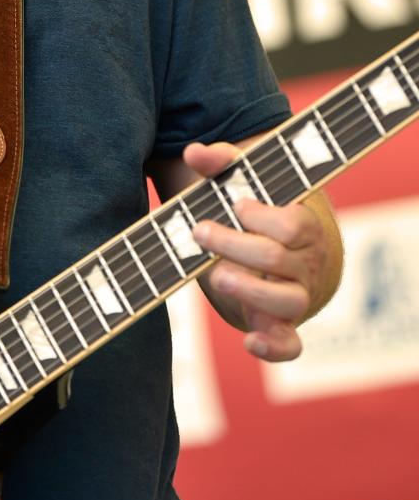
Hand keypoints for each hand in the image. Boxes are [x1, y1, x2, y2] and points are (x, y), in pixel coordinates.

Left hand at [183, 140, 336, 362]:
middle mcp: (305, 263)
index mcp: (303, 226)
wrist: (271, 252)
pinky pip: (290, 346)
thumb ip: (221, 163)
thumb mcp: (240, 183)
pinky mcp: (282, 327)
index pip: (293, 224)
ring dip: (247, 290)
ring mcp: (296, 297)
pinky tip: (248, 340)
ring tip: (215, 275)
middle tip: (199, 232)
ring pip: (286, 302)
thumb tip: (193, 152)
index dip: (261, 216)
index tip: (235, 206)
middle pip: (275, 259)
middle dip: (232, 244)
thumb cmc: (253, 212)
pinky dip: (272, 348)